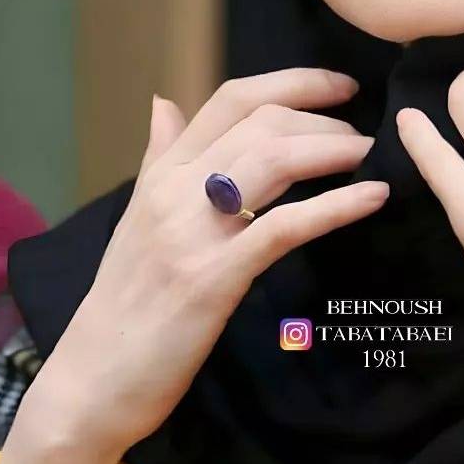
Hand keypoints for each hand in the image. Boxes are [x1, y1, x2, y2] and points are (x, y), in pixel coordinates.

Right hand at [28, 69, 388, 462]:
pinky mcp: (214, 277)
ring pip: (273, 160)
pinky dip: (336, 206)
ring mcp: (193, 232)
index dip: (294, 82)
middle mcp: (175, 191)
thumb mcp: (136, 218)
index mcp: (162, 174)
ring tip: (371, 156)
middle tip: (364, 138)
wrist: (91, 381)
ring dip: (333, 149)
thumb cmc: (122, 305)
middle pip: (262, 122)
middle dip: (324, 120)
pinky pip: (284, 227)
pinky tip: (373, 197)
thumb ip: (158, 158)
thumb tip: (163, 100)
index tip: (341, 87)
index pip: (231, 99)